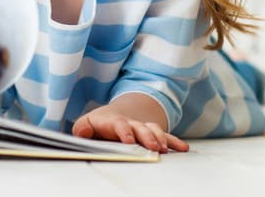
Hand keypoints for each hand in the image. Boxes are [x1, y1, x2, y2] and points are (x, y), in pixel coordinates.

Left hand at [72, 103, 189, 152]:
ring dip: (161, 139)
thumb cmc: (99, 124)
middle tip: (153, 147)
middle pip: (141, 128)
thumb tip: (82, 134)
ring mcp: (143, 128)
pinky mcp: (153, 134)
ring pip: (155, 131)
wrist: (115, 116)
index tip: (129, 140)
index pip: (120, 124)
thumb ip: (82, 128)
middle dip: (147, 136)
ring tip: (165, 149)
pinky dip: (174, 142)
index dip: (124, 131)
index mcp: (114, 121)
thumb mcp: (87, 124)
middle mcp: (131, 124)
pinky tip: (183, 148)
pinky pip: (165, 137)